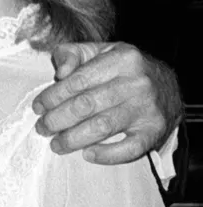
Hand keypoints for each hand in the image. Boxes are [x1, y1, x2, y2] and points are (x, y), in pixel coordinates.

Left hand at [32, 42, 181, 164]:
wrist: (169, 89)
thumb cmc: (125, 70)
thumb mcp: (102, 51)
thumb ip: (74, 54)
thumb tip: (59, 72)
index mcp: (123, 59)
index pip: (78, 80)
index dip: (53, 96)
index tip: (38, 108)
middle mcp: (137, 83)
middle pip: (86, 105)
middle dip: (57, 120)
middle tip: (42, 128)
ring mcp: (147, 109)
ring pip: (102, 127)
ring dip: (73, 139)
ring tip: (56, 144)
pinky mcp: (154, 132)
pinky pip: (128, 149)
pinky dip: (106, 155)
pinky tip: (87, 154)